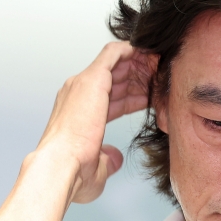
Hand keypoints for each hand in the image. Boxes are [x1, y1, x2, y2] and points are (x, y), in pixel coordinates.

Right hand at [34, 42, 149, 202]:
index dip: (133, 95)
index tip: (151, 97)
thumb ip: (107, 158)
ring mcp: (83, 83)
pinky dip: (132, 50)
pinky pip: (114, 52)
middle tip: (160, 77)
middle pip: (115, 76)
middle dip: (138, 76)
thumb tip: (114, 158)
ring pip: (116, 60)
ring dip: (139, 61)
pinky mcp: (93, 79)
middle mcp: (77, 92)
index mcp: (78, 110)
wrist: (61, 166)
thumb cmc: (73, 171)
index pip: (110, 95)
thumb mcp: (96, 165)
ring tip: (159, 64)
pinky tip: (148, 53)